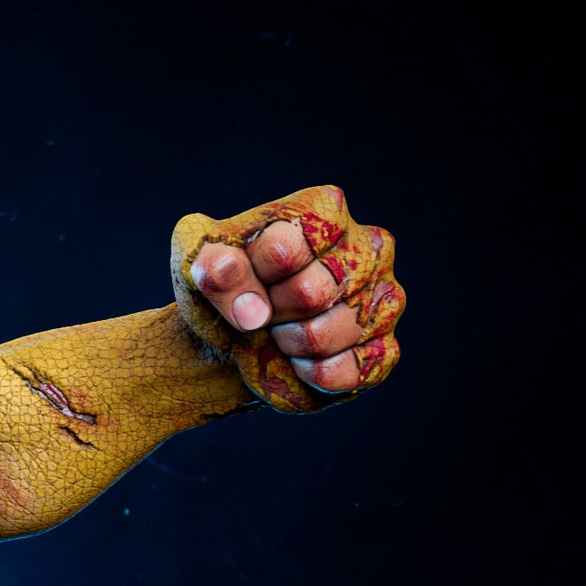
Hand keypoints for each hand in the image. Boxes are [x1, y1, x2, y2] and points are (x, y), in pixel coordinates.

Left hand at [171, 186, 402, 412]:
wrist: (232, 340)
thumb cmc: (225, 290)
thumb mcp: (199, 265)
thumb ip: (213, 267)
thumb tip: (251, 311)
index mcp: (325, 210)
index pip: (285, 249)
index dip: (251, 277)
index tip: (243, 282)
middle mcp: (368, 246)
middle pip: (311, 293)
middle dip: (271, 314)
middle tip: (263, 314)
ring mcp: (385, 297)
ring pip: (326, 334)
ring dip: (287, 344)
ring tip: (282, 334)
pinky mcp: (386, 348)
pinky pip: (347, 371)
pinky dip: (311, 375)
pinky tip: (301, 361)